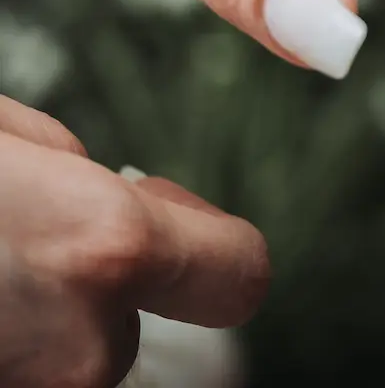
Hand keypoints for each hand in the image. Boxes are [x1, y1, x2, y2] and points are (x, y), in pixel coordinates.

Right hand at [0, 96, 266, 387]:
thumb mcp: (9, 138)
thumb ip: (82, 171)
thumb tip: (111, 191)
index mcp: (110, 247)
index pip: (243, 275)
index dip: (222, 243)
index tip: (184, 216)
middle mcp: (84, 344)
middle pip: (136, 321)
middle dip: (106, 279)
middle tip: (41, 229)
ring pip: (73, 353)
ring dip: (49, 314)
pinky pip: (27, 365)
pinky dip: (10, 336)